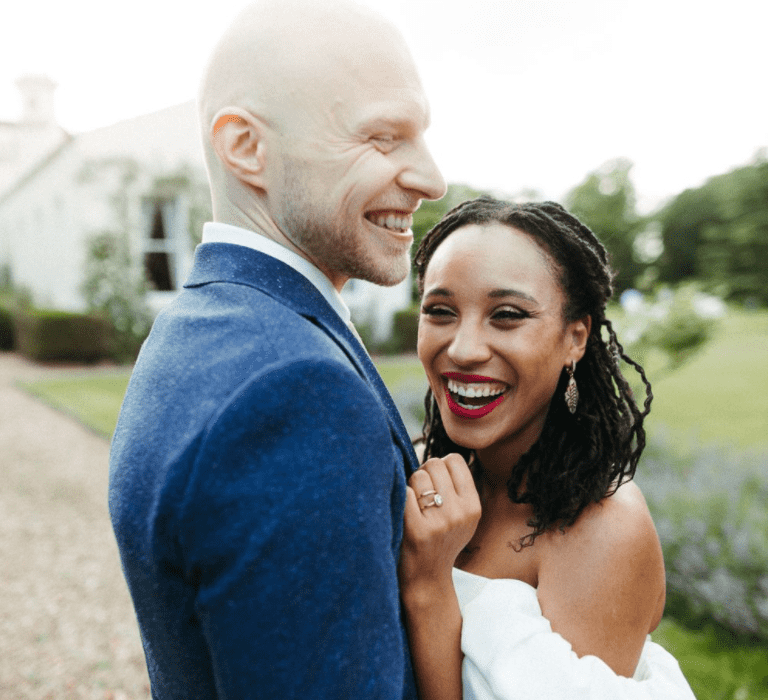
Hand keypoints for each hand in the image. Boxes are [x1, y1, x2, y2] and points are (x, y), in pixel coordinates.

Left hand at [399, 454, 480, 597]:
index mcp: (473, 506)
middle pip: (434, 463)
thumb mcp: (462, 517)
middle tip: (420, 495)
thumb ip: (457, 488)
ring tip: (413, 506)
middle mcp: (460, 513)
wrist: (427, 579)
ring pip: (417, 475)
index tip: (434, 482)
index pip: (454, 460)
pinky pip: (404, 492)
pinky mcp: (418, 531)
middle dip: (423, 473)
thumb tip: (439, 457)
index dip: (440, 466)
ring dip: (409, 486)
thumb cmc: (440, 540)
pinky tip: (403, 513)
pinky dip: (399, 497)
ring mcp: (440, 522)